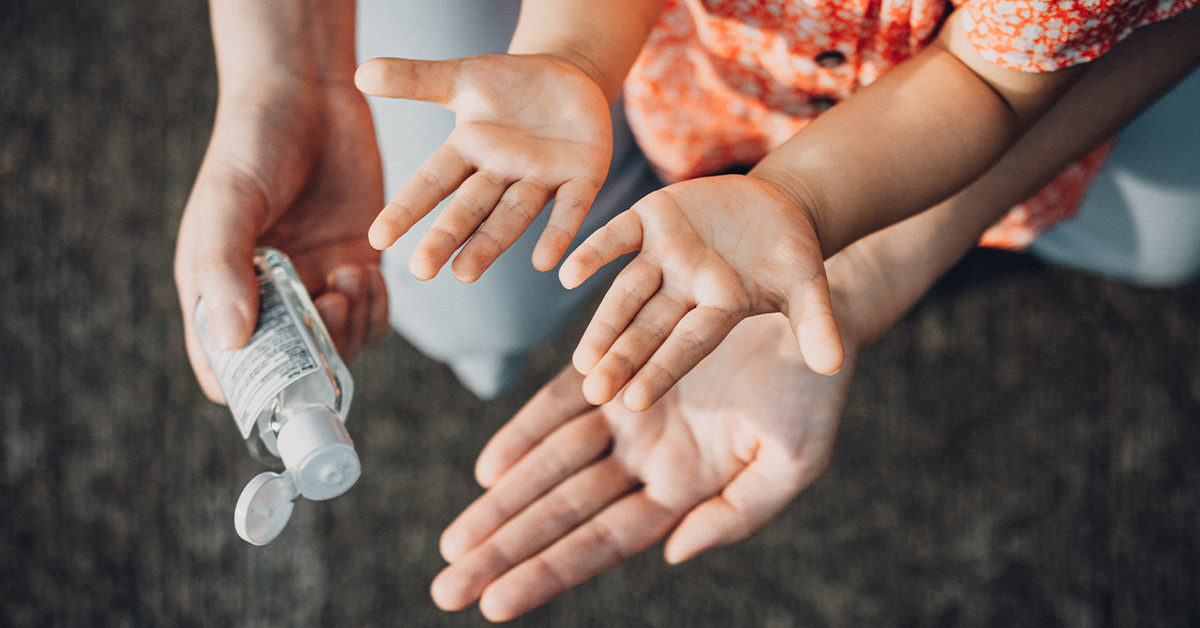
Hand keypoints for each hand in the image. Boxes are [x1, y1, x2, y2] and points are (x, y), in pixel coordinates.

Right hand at [174, 77, 386, 402]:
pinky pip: (371, 316)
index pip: (226, 368)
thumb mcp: (229, 202)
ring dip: (352, 327)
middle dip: (317, 354)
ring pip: (339, 347)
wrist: (309, 94)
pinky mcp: (355, 265)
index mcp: (218, 289)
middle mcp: (266, 297)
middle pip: (292, 367)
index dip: (250, 389)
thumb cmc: (253, 141)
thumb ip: (227, 269)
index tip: (283, 380)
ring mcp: (313, 284)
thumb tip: (230, 342)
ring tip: (350, 276)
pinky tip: (368, 271)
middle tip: (332, 307)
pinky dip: (376, 308)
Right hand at [354, 53, 611, 281]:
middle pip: (469, 208)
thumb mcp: (463, 78)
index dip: (407, 207)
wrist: (570, 78)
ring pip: (513, 215)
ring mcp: (542, 178)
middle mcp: (501, 173)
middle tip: (422, 271)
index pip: (432, 182)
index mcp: (469, 152)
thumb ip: (415, 79)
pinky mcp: (583, 177)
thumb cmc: (510, 85)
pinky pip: (570, 208)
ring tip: (465, 273)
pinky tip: (546, 263)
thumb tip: (361, 73)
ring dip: (491, 245)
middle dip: (446, 237)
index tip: (378, 238)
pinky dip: (558, 233)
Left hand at [430, 314, 854, 620]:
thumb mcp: (792, 463)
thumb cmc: (812, 392)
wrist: (809, 314)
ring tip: (454, 542)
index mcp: (683, 491)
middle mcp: (644, 460)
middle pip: (561, 514)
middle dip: (505, 550)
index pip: (602, 542)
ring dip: (501, 502)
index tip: (495, 602)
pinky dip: (523, 433)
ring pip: (549, 466)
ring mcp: (626, 412)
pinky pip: (559, 403)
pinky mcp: (616, 364)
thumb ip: (735, 515)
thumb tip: (673, 554)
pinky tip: (489, 469)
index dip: (548, 571)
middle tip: (448, 586)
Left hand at [558, 174, 843, 410]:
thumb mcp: (809, 289)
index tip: (633, 401)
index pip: (687, 346)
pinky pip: (617, 237)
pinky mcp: (650, 219)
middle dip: (622, 358)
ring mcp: (663, 256)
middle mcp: (683, 290)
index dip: (662, 370)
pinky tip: (565, 274)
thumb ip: (816, 324)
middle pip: (648, 329)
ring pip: (626, 292)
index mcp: (718, 311)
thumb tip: (831, 364)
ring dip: (603, 323)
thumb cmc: (792, 256)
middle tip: (593, 391)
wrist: (776, 205)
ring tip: (580, 359)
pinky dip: (593, 252)